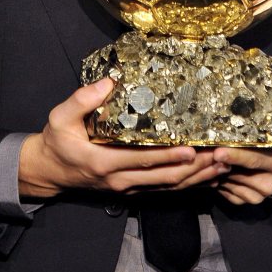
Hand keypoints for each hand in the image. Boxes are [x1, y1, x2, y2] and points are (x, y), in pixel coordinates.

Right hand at [18, 79, 224, 198]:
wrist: (49, 171)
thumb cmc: (57, 141)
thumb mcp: (60, 117)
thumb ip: (82, 99)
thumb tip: (109, 82)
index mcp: (103, 162)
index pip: (141, 160)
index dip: (168, 157)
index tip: (192, 150)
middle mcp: (118, 180)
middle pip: (163, 179)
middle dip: (194, 170)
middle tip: (221, 158)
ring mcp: (126, 188)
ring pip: (167, 188)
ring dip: (196, 179)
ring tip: (222, 166)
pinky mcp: (131, 190)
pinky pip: (163, 190)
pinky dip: (186, 184)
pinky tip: (206, 176)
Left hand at [211, 61, 271, 205]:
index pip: (255, 160)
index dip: (237, 155)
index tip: (218, 150)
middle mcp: (270, 180)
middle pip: (237, 173)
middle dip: (215, 163)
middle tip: (197, 149)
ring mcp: (258, 192)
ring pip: (227, 182)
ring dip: (211, 169)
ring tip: (197, 151)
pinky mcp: (247, 198)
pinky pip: (225, 191)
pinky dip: (215, 179)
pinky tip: (207, 164)